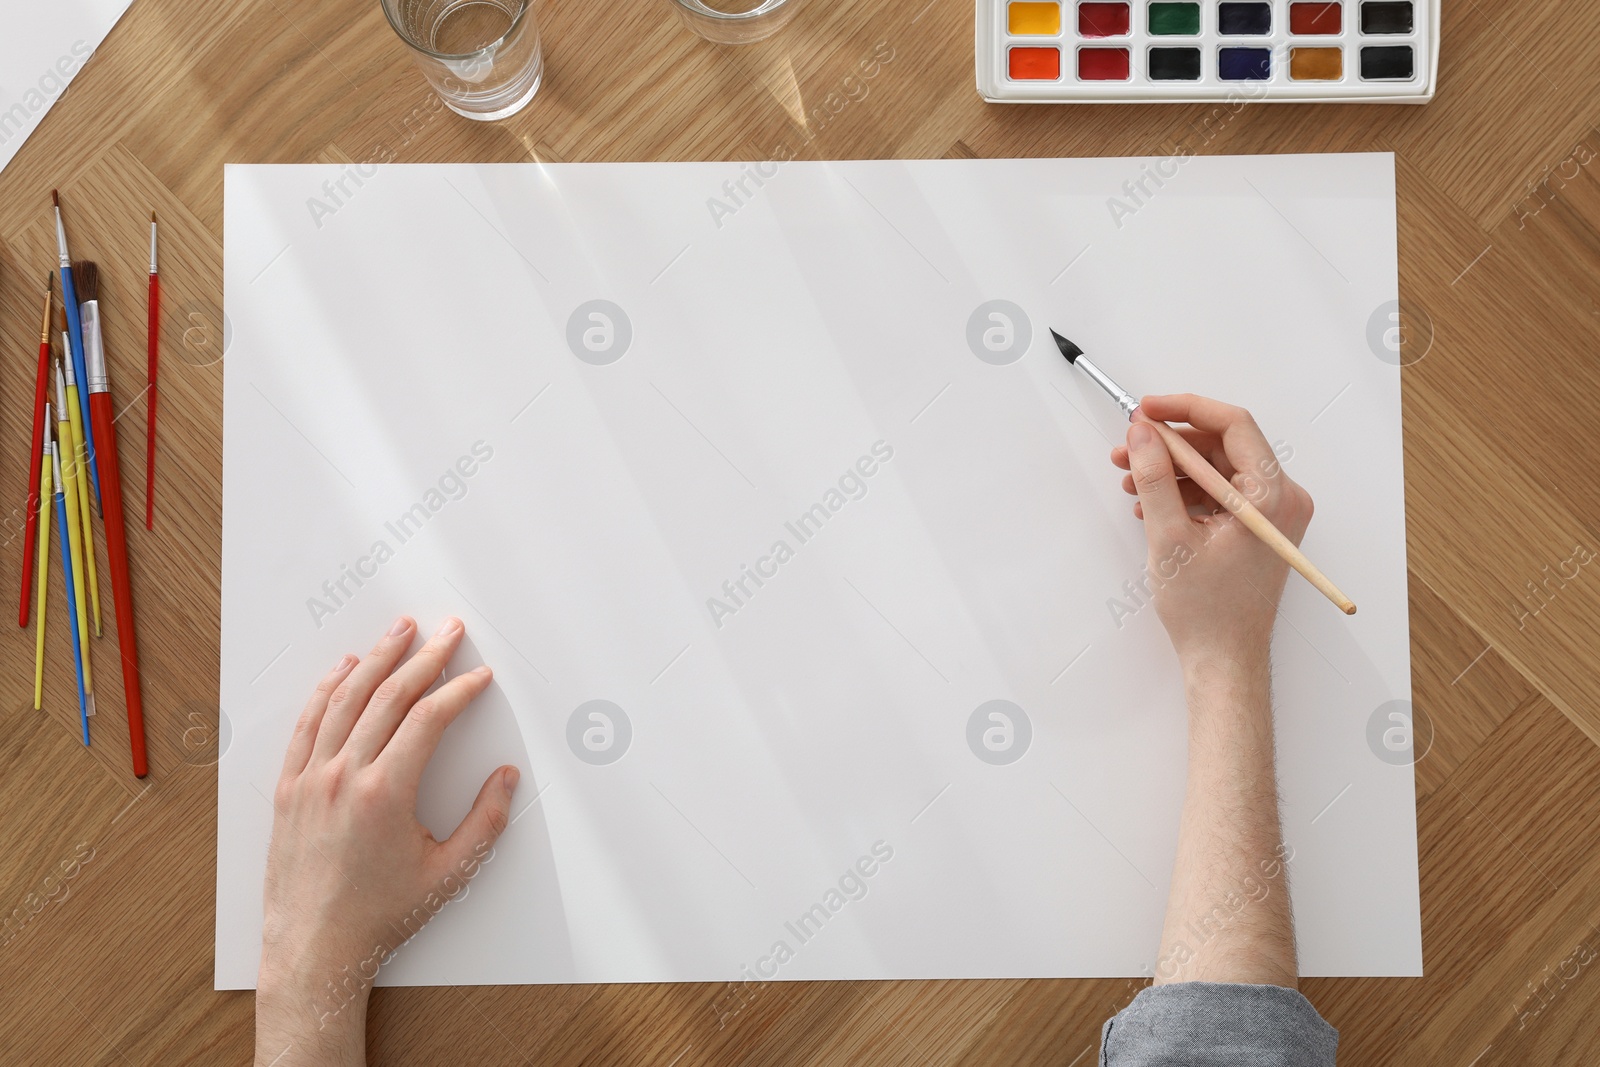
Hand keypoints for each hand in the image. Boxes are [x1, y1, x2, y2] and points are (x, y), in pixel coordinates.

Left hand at [255, 616, 518, 1066]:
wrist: (314, 948)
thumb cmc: (380, 916)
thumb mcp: (449, 873)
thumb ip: (486, 821)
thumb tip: (506, 777)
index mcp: (386, 793)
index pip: (429, 718)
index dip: (460, 690)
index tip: (480, 677)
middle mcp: (344, 776)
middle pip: (389, 696)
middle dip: (425, 658)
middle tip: (448, 632)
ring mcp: (311, 779)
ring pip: (346, 699)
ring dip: (377, 658)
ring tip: (400, 631)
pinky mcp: (289, 789)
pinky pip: (308, 723)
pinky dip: (327, 689)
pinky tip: (343, 669)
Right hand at [1110, 395, 1312, 665]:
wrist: (1224, 659)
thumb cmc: (1207, 611)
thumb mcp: (1169, 537)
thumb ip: (1154, 478)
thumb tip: (1142, 434)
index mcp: (1271, 496)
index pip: (1233, 425)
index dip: (1185, 409)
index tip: (1147, 411)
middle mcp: (1281, 499)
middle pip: (1222, 445)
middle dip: (1170, 444)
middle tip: (1128, 446)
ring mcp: (1271, 514)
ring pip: (1216, 469)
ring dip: (1171, 469)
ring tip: (1130, 479)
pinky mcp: (1256, 528)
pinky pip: (1219, 492)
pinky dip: (1184, 492)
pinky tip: (1150, 503)